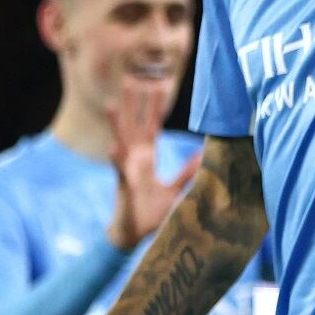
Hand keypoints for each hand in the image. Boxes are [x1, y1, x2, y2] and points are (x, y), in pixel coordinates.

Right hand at [106, 78, 199, 251]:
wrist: (134, 236)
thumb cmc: (151, 213)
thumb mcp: (175, 190)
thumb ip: (187, 173)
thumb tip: (204, 156)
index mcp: (147, 159)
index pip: (152, 127)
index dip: (154, 107)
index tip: (158, 84)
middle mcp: (135, 161)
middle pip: (134, 126)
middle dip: (132, 104)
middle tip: (129, 79)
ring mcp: (128, 172)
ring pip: (121, 143)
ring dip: (116, 125)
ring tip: (110, 105)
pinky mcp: (124, 188)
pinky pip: (120, 172)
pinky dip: (116, 160)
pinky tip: (113, 147)